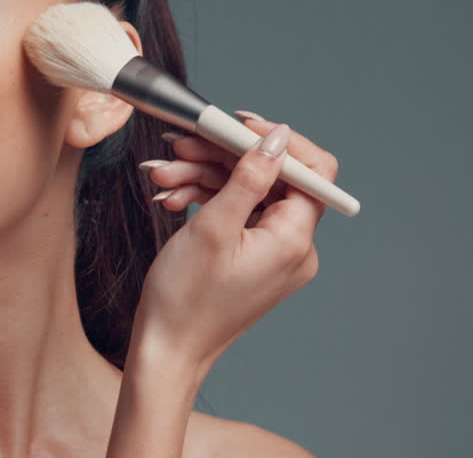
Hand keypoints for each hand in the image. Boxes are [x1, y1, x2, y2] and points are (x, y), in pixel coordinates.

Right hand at [131, 113, 337, 378]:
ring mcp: (274, 253)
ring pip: (247, 192)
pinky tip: (172, 196)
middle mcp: (293, 247)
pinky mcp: (253, 256)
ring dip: (203, 177)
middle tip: (180, 145)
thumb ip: (249, 176)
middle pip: (270, 177)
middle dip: (220, 157)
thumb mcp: (214, 227)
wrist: (166, 348)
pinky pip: (237, 212)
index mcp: (294, 240)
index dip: (276, 140)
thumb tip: (277, 138)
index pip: (310, 171)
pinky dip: (205, 199)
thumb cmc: (185, 298)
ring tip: (162, 176)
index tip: (236, 124)